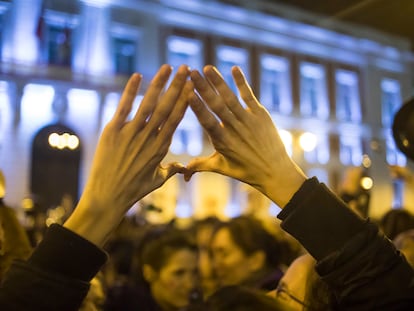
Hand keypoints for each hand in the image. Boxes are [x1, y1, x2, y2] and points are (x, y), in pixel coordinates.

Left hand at [64, 64, 190, 245]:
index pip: (176, 118)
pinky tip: (138, 75)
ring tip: (168, 67)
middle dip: (177, 86)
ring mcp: (131, 133)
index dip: (185, 101)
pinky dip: (130, 91)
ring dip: (159, 83)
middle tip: (186, 69)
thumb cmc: (133, 190)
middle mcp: (149, 137)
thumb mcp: (157, 181)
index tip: (192, 87)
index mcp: (161, 147)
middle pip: (167, 107)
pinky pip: (124, 107)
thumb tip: (184, 169)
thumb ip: (171, 170)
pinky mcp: (113, 131)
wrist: (107, 197)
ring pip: (148, 103)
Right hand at [186, 65, 305, 206]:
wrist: (275, 171)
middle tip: (192, 72)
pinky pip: (249, 96)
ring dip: (219, 81)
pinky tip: (234, 68)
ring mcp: (248, 120)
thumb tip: (181, 173)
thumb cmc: (246, 171)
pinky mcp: (261, 115)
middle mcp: (234, 128)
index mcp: (222, 141)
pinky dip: (242, 82)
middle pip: (216, 105)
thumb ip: (199, 165)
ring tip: (207, 67)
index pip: (207, 121)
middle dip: (203, 88)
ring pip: (231, 98)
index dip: (197, 106)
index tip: (187, 93)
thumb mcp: (221, 168)